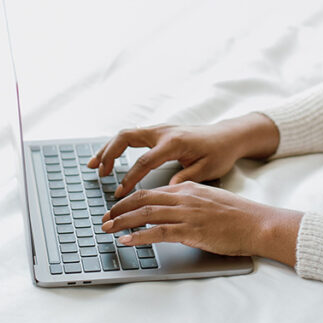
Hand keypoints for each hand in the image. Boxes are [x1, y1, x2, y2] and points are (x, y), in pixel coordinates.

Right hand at [88, 115, 278, 199]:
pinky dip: (117, 146)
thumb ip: (185, 179)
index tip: (119, 192)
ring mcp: (160, 129)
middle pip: (127, 137)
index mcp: (174, 142)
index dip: (129, 177)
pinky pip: (132, 136)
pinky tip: (108, 157)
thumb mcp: (207, 169)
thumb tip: (166, 192)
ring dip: (108, 148)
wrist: (228, 136)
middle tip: (98, 173)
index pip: (144, 160)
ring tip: (95, 165)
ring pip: (126, 134)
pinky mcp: (159, 132)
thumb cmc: (220, 153)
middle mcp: (163, 132)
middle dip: (109, 154)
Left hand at [100, 180, 301, 261]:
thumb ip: (189, 202)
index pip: (151, 190)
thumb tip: (170, 212)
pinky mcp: (192, 230)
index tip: (116, 209)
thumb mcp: (209, 200)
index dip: (129, 200)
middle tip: (105, 218)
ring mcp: (187, 213)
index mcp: (188, 188)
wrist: (257, 223)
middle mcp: (184, 197)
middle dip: (119, 209)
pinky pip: (158, 232)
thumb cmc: (237, 216)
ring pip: (146, 214)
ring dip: (123, 222)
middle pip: (142, 199)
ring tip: (108, 229)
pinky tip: (128, 241)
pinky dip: (139, 236)